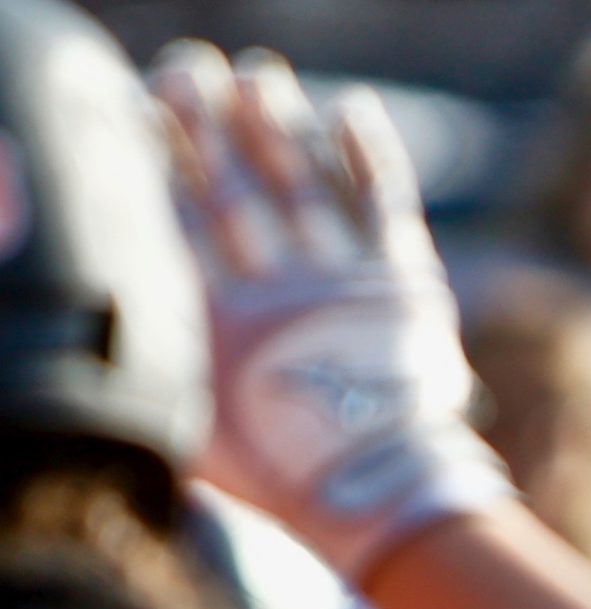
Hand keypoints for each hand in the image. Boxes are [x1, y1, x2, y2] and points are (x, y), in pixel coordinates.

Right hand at [149, 44, 509, 581]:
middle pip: (233, 183)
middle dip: (206, 120)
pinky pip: (384, 199)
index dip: (158, 156)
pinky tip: (349, 109)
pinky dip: (368, 151)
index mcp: (218, 316)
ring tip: (258, 76)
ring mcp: (343, 276)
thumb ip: (162, 376)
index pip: (177, 214)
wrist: (378, 497)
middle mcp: (276, 283)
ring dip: (277, 121)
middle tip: (188, 71)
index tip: (139, 109)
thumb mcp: (196, 434)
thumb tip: (129, 342)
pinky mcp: (404, 279)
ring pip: (302, 179)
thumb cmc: (280, 477)